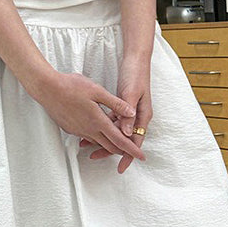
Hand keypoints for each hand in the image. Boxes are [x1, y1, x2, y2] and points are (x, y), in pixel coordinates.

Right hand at [31, 70, 145, 162]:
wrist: (47, 89)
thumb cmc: (71, 86)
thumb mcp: (97, 91)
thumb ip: (115, 103)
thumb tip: (131, 113)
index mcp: (98, 121)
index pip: (120, 140)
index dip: (132, 149)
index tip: (141, 157)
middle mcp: (89, 130)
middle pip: (110, 146)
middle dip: (122, 151)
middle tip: (132, 152)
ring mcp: (79, 131)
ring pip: (98, 143)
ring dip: (109, 145)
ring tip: (117, 143)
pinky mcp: (71, 129)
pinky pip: (87, 138)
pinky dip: (96, 139)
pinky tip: (98, 133)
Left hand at [80, 55, 152, 174]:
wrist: (135, 59)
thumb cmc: (135, 74)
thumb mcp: (131, 93)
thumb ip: (127, 112)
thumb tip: (125, 132)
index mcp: (142, 115)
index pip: (135, 141)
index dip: (128, 154)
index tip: (121, 167)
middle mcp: (136, 117)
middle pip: (123, 139)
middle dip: (110, 150)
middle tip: (95, 158)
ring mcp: (128, 113)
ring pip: (115, 131)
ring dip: (102, 138)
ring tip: (86, 145)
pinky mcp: (121, 107)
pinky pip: (111, 122)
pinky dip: (100, 127)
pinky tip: (88, 129)